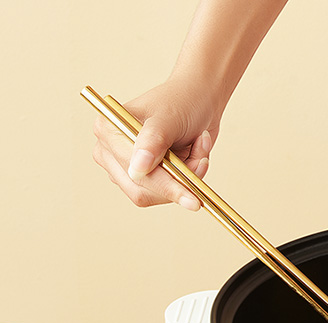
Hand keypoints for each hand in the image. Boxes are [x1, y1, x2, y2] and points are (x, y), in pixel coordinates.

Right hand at [91, 79, 220, 209]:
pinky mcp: (145, 177)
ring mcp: (126, 167)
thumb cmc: (181, 102)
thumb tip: (138, 169)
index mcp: (108, 131)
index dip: (165, 186)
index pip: (134, 172)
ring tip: (199, 151)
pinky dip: (188, 179)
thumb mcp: (169, 119)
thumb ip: (153, 142)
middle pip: (142, 191)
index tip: (194, 199)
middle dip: (178, 181)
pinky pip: (168, 193)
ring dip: (186, 178)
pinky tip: (194, 155)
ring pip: (157, 196)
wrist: (198, 100)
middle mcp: (110, 151)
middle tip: (202, 160)